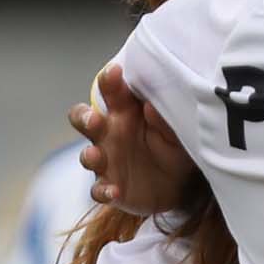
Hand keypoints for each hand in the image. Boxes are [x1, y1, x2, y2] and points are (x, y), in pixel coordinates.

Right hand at [69, 63, 199, 214]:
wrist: (179, 184)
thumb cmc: (173, 145)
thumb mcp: (176, 130)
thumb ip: (164, 118)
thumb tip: (151, 105)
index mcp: (125, 110)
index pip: (111, 91)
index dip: (108, 81)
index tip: (114, 72)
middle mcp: (110, 132)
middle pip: (85, 119)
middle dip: (84, 117)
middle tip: (94, 118)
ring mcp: (107, 160)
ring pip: (88, 154)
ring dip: (89, 154)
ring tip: (95, 154)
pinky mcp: (110, 186)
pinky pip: (99, 189)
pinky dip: (104, 190)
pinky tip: (114, 191)